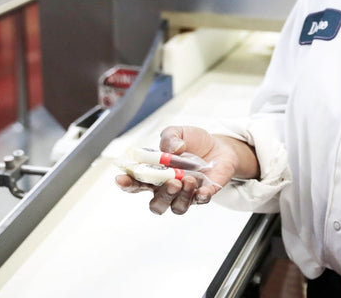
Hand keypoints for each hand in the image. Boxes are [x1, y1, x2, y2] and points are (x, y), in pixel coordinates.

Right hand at [114, 125, 240, 214]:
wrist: (219, 145)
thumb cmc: (192, 142)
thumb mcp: (178, 133)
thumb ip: (170, 137)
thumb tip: (174, 149)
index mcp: (155, 173)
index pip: (136, 183)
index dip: (127, 184)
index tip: (121, 179)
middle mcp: (168, 187)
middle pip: (157, 204)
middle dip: (163, 196)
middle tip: (173, 182)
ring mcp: (186, 193)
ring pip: (177, 207)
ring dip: (182, 196)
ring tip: (190, 179)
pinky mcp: (204, 193)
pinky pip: (201, 202)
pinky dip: (201, 197)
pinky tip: (202, 190)